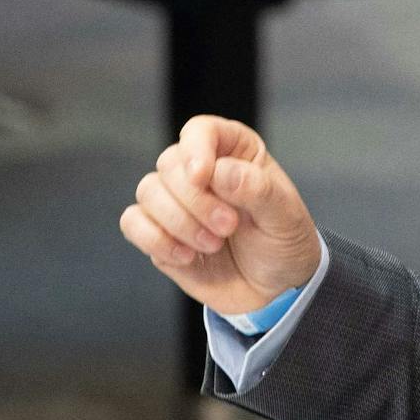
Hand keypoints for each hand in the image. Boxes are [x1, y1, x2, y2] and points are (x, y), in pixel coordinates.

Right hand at [119, 115, 320, 319]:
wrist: (275, 288)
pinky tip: (187, 256)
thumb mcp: (286, 216)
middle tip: (228, 227)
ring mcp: (177, 202)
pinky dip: (156, 240)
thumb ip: (258, 190)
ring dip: (179, 222)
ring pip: (148, 191)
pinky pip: (133, 223)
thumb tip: (219, 172)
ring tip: (213, 246)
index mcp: (234, 152)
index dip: (196, 149)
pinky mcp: (160, 233)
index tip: (203, 176)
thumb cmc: (284, 242)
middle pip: (170, 164)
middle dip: (196, 200)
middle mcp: (200, 171)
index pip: (201, 131)